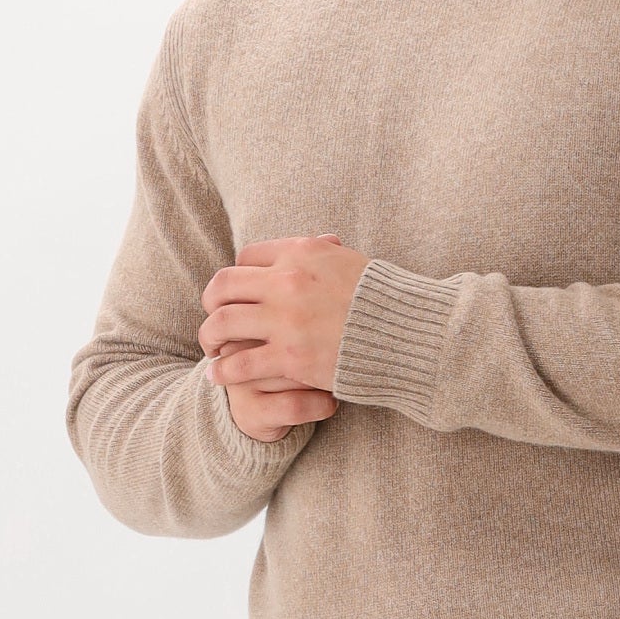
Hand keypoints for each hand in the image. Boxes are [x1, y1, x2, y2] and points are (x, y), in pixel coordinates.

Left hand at [201, 236, 367, 438]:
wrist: (410, 335)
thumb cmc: (387, 301)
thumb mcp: (353, 262)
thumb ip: (326, 253)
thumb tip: (320, 241)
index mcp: (301, 253)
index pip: (247, 257)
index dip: (237, 277)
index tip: (237, 295)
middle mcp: (287, 281)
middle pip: (224, 285)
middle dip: (210, 302)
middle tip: (211, 318)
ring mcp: (286, 319)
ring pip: (223, 321)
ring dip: (209, 335)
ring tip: (210, 348)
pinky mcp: (290, 357)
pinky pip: (240, 362)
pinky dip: (222, 370)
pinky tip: (217, 376)